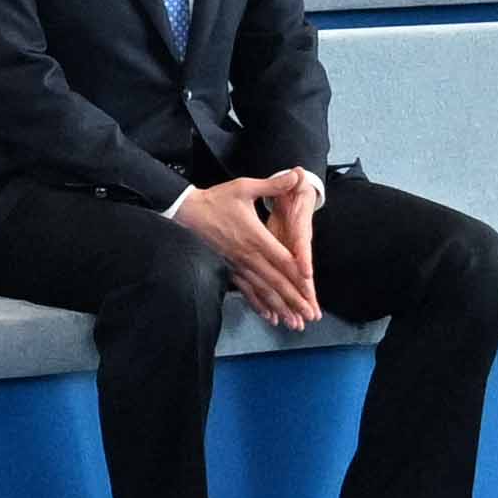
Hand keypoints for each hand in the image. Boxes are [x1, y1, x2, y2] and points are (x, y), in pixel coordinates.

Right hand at [167, 173, 320, 331]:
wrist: (187, 212)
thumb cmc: (217, 199)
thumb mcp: (244, 187)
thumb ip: (272, 185)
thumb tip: (296, 175)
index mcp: (255, 237)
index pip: (282, 259)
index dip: (297, 273)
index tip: (310, 288)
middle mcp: (248, 256)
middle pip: (276, 281)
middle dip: (294, 300)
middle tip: (310, 316)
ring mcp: (238, 266)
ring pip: (263, 291)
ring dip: (280, 308)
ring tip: (295, 323)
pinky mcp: (230, 270)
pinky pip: (247, 291)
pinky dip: (260, 305)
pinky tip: (270, 317)